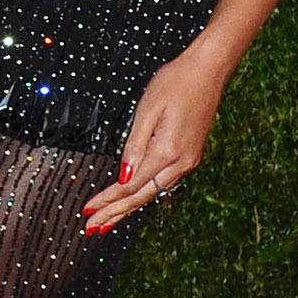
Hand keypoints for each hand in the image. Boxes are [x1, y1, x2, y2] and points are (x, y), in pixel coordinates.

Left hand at [82, 40, 237, 234]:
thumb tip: (124, 177)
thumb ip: (134, 145)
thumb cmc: (176, 82)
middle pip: (142, 196)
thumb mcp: (147, 110)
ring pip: (153, 192)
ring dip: (129, 206)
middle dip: (116, 213)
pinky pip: (164, 181)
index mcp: (167, 152)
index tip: (88, 211)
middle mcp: (181, 162)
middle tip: (93, 227)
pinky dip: (145, 193)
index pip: (130, 185)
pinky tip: (134, 199)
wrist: (208, 70)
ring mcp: (188, 160)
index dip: (108, 200)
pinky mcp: (191, 155)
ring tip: (108, 219)